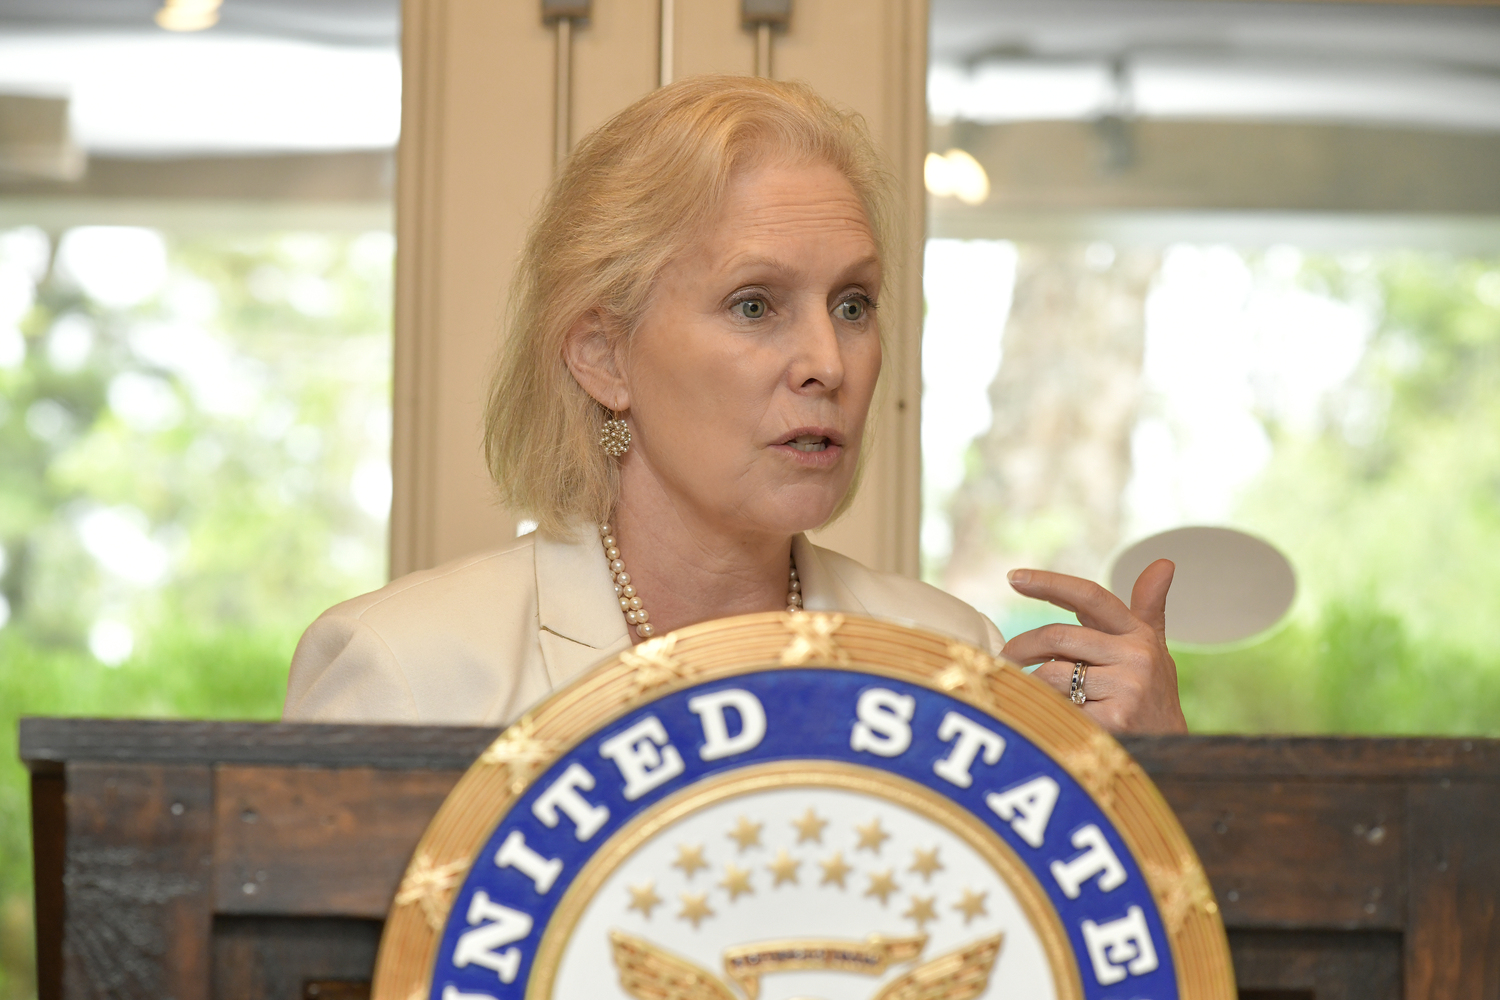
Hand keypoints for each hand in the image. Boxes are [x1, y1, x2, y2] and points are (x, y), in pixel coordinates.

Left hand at [1000, 559, 1187, 734]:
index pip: (1090, 596)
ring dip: (1033, 685)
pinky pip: (1057, 707)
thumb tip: (1164, 562)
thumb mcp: (1154, 649)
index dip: (1050, 583)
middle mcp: (1136, 656)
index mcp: (1138, 634)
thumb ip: (1148, 607)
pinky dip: (1045, 711)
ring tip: (1033, 694)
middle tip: (1003, 657)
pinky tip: (1050, 720)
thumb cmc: (1153, 695)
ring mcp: (1126, 688)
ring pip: (1051, 674)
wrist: (1171, 751)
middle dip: (1021, 646)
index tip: (1014, 577)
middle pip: (1058, 637)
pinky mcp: (1114, 720)